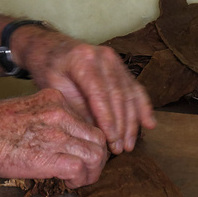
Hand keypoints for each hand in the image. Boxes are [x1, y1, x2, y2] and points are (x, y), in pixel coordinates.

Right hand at [0, 88, 107, 188]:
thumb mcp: (22, 108)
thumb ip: (43, 117)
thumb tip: (54, 136)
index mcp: (53, 99)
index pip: (84, 120)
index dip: (85, 140)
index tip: (78, 152)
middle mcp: (60, 114)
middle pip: (97, 137)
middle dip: (96, 156)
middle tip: (86, 169)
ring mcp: (58, 134)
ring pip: (96, 154)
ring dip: (92, 171)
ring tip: (80, 179)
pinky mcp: (53, 156)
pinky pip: (82, 169)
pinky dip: (80, 179)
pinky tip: (69, 182)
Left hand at [12, 28, 155, 154]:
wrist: (50, 48)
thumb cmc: (48, 69)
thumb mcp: (54, 89)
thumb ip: (75, 108)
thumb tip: (94, 133)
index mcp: (84, 60)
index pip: (100, 94)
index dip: (108, 120)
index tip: (111, 141)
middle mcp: (104, 57)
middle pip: (119, 95)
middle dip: (121, 126)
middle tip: (120, 148)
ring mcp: (115, 60)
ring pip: (130, 94)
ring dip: (132, 122)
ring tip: (129, 144)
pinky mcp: (121, 67)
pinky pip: (135, 88)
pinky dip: (142, 108)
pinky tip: (149, 124)